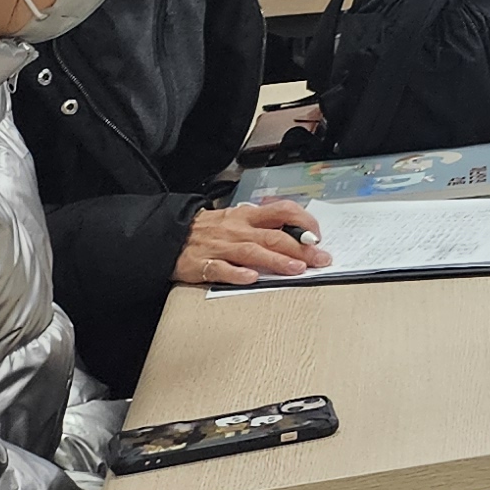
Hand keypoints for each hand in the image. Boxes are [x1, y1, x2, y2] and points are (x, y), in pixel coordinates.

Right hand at [177, 199, 330, 286]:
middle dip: (300, 248)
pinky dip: (236, 273)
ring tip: (296, 269)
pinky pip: (221, 269)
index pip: (283, 211)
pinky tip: (251, 278)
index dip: (304, 222)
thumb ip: (263, 225)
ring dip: (276, 261)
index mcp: (248, 216)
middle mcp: (237, 230)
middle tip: (319, 260)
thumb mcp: (237, 219)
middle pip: (274, 236)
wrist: (169, 235)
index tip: (318, 237)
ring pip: (252, 252)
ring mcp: (220, 247)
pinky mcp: (202, 264)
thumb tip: (297, 234)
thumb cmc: (209, 229)